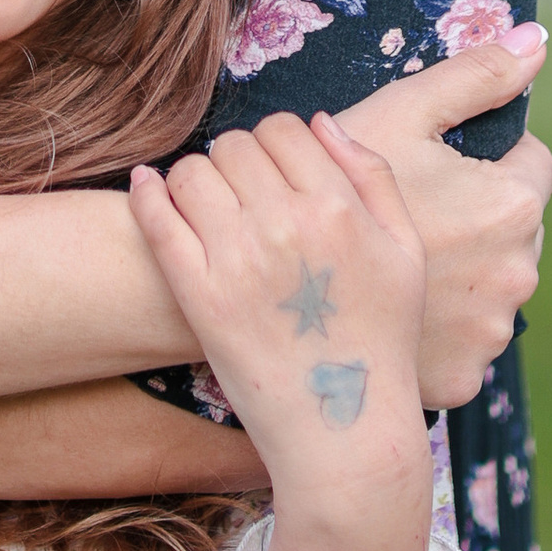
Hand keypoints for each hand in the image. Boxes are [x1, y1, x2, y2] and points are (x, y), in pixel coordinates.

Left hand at [127, 112, 432, 550]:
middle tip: (240, 191)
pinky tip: (147, 187)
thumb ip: (373, 175)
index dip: (277, 142)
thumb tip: (320, 121)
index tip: (274, 169)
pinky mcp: (199, 295)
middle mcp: (285, 225)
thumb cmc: (381, 339)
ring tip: (207, 203)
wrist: (344, 429)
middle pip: (233, 145)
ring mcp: (237, 260)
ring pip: (192, 172)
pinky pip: (157, 219)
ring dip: (196, 178)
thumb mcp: (405, 251)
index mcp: (338, 208)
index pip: (284, 128)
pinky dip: (147, 194)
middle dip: (236, 159)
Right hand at [341, 26, 551, 408]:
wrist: (281, 297)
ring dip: (460, 272)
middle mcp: (519, 274)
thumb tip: (536, 38)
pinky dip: (439, 328)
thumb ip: (473, 75)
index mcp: (512, 206)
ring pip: (488, 285)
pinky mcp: (464, 379)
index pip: (529, 160)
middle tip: (413, 209)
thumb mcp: (401, 116)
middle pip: (510, 226)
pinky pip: (463, 341)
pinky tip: (394, 310)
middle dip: (474, 214)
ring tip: (397, 258)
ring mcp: (492, 335)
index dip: (482, 153)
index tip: (437, 162)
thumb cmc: (333, 190)